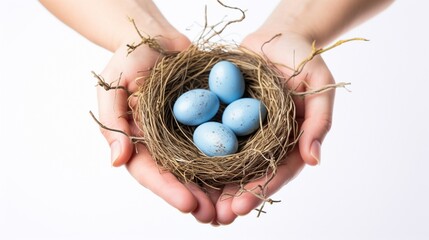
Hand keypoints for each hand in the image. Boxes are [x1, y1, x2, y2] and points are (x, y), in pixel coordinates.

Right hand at [96, 33, 218, 222]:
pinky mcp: (208, 120)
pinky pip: (220, 141)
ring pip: (201, 166)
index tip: (189, 204)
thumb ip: (114, 122)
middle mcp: (164, 143)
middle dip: (197, 198)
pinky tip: (247, 175)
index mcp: (139, 141)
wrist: (158, 38)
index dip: (169, 190)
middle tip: (216, 216)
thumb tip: (116, 161)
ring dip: (216, 189)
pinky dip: (232, 160)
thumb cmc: (129, 59)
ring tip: (232, 208)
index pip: (151, 172)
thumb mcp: (114, 86)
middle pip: (179, 177)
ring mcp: (186, 133)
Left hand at [212, 31, 335, 223]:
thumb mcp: (319, 87)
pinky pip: (210, 137)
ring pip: (227, 163)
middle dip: (232, 197)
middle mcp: (264, 141)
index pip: (275, 172)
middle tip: (215, 217)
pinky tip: (184, 170)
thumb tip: (314, 160)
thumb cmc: (302, 61)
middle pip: (248, 175)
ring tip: (197, 206)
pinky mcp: (223, 116)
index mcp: (288, 141)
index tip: (240, 206)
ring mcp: (242, 130)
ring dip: (212, 186)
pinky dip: (198, 155)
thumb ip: (318, 122)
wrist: (275, 39)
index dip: (259, 190)